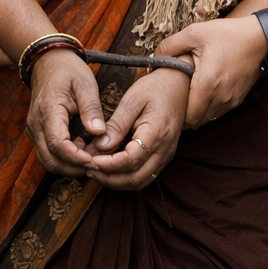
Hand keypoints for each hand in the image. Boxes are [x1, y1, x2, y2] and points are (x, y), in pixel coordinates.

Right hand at [26, 49, 107, 176]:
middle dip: (73, 168)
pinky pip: (47, 153)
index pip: (57, 145)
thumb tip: (98, 132)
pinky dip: (63, 159)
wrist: (48, 61)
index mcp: (48, 111)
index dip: (76, 158)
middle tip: (97, 165)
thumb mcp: (85, 83)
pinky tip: (81, 150)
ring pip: (47, 160)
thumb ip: (91, 108)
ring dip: (68, 166)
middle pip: (50, 160)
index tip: (94, 160)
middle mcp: (36, 124)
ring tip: (91, 159)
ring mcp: (34, 129)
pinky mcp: (36, 132)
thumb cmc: (68, 70)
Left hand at [85, 69, 188, 189]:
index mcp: (156, 134)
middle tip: (88, 169)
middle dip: (109, 179)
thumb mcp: (133, 99)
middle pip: (135, 178)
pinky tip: (110, 169)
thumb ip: (117, 124)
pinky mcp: (163, 157)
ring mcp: (166, 156)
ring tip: (95, 171)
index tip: (89, 160)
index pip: (130, 161)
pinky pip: (145, 176)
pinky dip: (126, 177)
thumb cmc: (155, 88)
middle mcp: (164, 150)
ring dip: (117, 182)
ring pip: (140, 182)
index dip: (108, 165)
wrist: (179, 85)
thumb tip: (100, 145)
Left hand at [160, 16, 267, 127]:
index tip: (169, 103)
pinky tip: (205, 92)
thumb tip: (153, 57)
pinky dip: (210, 108)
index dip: (176, 114)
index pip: (187, 117)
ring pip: (209, 118)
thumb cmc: (228, 34)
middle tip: (176, 101)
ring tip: (190, 96)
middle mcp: (221, 98)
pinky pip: (220, 111)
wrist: (260, 37)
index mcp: (207, 85)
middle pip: (197, 121)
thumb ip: (170, 46)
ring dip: (198, 112)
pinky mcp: (239, 99)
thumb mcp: (195, 33)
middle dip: (185, 115)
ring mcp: (231, 100)